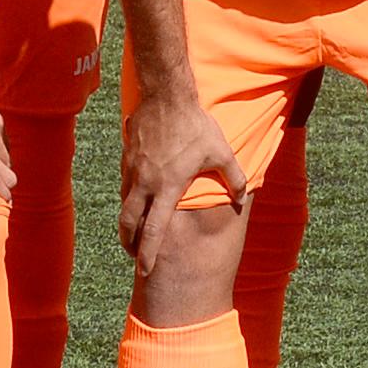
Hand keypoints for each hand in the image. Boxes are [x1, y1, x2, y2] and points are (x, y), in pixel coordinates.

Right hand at [117, 89, 246, 254]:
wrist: (166, 96)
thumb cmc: (195, 125)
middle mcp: (145, 182)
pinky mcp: (127, 155)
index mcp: (167, 187)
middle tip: (134, 256)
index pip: (153, 230)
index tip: (144, 271)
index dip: (148, 254)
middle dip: (129, 243)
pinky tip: (135, 197)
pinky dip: (128, 196)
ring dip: (127, 221)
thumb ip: (234, 176)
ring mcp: (133, 169)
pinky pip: (125, 182)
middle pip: (129, 222)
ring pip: (124, 203)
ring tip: (134, 231)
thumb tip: (243, 196)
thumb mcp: (221, 151)